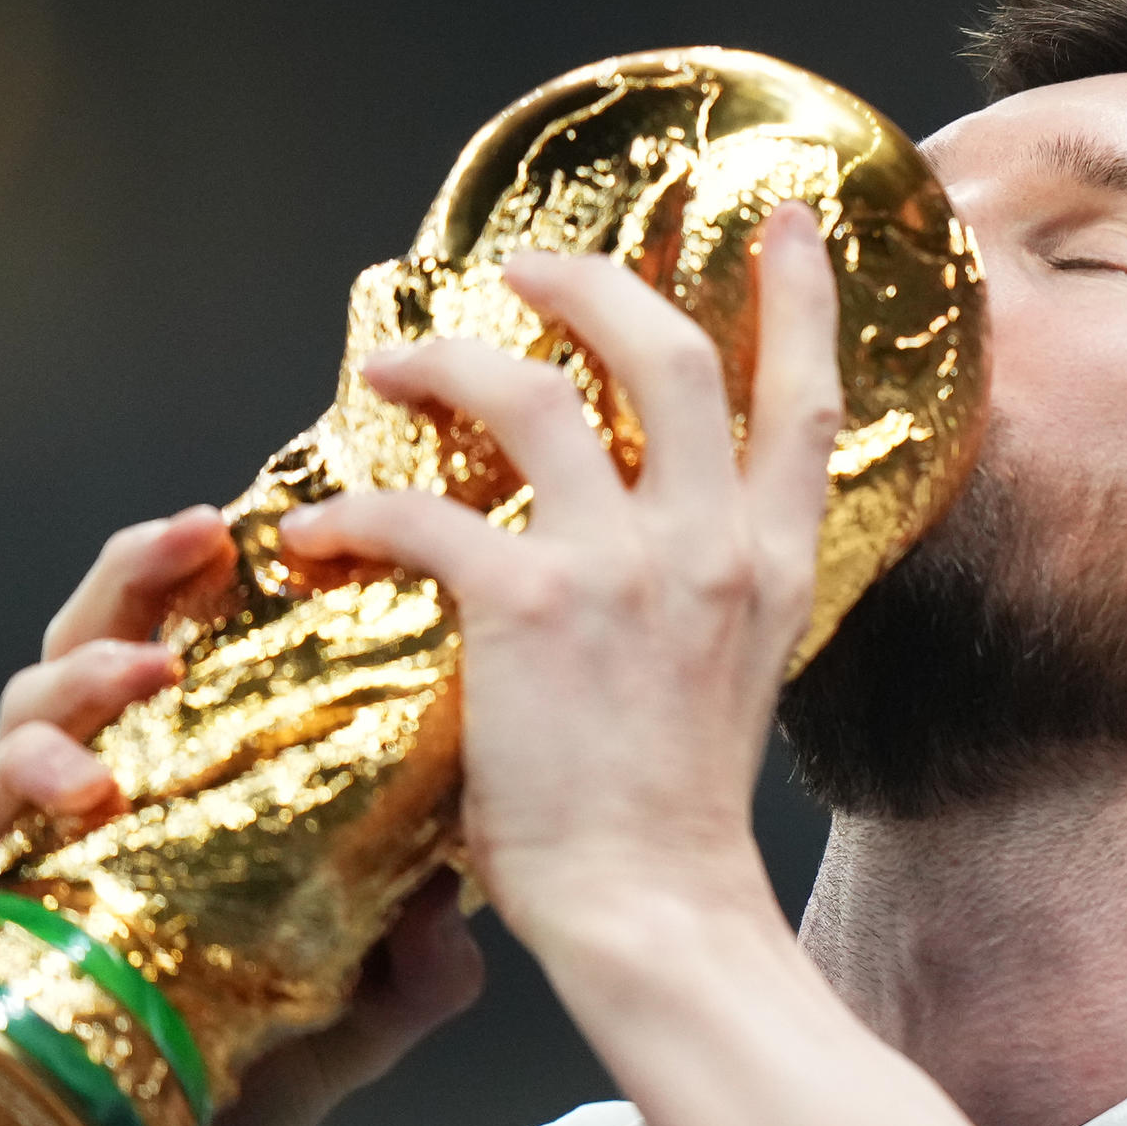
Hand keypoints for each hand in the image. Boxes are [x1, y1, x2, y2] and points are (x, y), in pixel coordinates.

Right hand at [0, 505, 485, 1125]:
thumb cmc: (246, 1090)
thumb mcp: (368, 1019)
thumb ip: (421, 966)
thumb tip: (459, 916)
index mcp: (200, 787)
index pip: (210, 654)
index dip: (230, 581)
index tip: (281, 521)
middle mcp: (113, 794)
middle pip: (110, 640)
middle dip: (142, 574)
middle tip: (197, 534)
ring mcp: (34, 843)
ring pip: (30, 704)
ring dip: (84, 672)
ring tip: (146, 674)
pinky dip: (25, 782)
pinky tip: (79, 787)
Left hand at [279, 202, 843, 955]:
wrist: (652, 905)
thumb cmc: (675, 815)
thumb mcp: (742, 677)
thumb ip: (715, 589)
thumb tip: (661, 539)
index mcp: (776, 563)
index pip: (808, 400)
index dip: (799, 297)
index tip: (789, 220)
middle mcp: (713, 545)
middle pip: (669, 352)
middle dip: (593, 283)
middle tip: (531, 265)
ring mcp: (628, 569)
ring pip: (537, 392)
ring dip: (451, 358)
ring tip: (395, 365)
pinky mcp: (531, 609)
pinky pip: (424, 513)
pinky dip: (355, 513)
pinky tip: (318, 533)